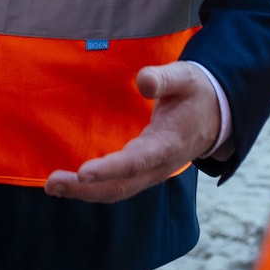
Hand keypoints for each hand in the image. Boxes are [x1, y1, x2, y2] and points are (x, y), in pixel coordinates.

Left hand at [44, 62, 222, 203]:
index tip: (83, 171)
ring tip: (53, 186)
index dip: (110, 169)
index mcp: (168, 143)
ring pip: (117, 191)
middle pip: (121, 185)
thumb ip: (163, 79)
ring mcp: (152, 173)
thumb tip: (142, 82)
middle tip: (52, 184)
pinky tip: (71, 183)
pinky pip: (118, 186)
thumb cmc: (196, 93)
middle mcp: (159, 166)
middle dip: (85, 188)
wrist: (216, 115)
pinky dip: (93, 189)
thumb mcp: (185, 78)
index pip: (136, 161)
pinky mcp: (144, 172)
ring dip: (84, 192)